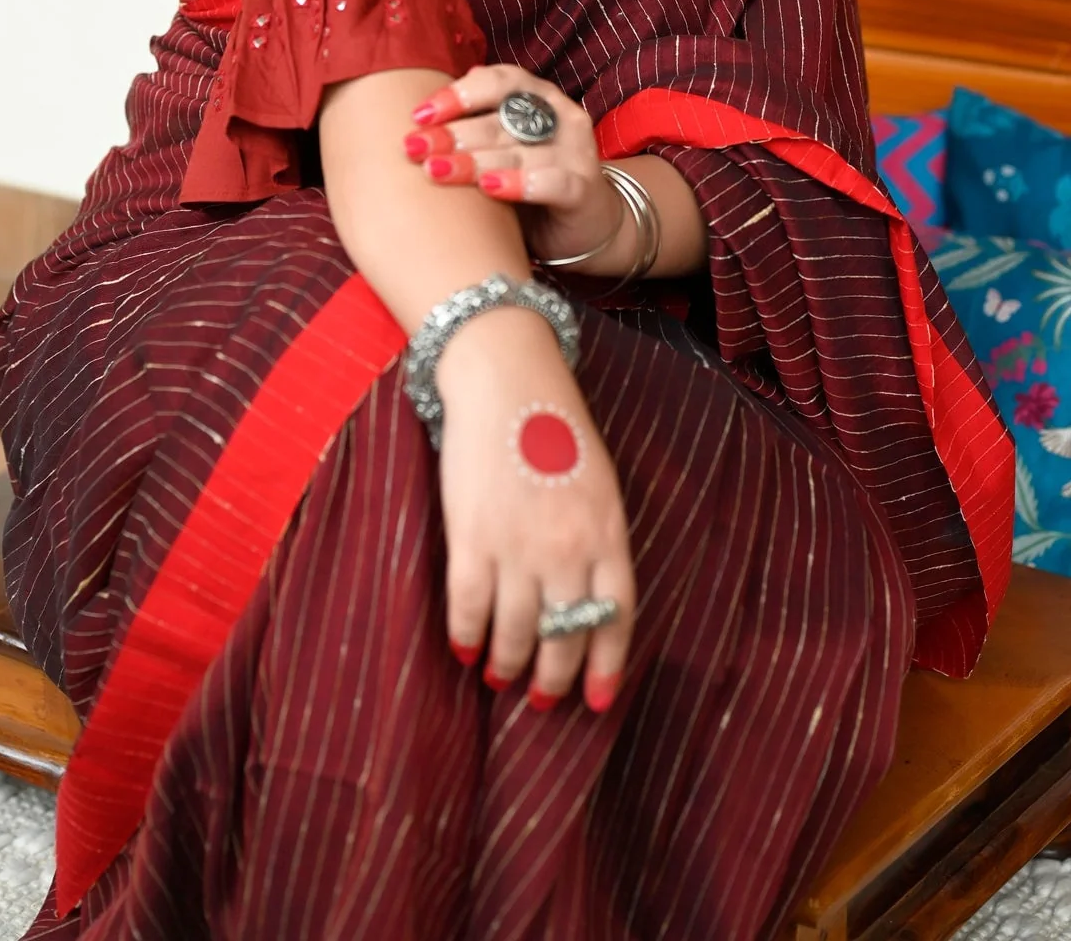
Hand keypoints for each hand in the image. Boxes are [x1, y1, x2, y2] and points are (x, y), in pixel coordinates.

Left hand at [404, 63, 622, 270]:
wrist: (586, 224)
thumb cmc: (531, 178)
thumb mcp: (501, 148)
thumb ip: (473, 128)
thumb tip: (419, 117)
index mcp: (538, 97)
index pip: (498, 81)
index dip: (459, 94)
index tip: (419, 116)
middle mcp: (560, 117)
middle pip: (501, 120)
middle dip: (453, 134)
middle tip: (414, 148)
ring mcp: (576, 152)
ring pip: (519, 152)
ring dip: (474, 161)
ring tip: (436, 171)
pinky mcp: (584, 189)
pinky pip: (552, 182)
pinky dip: (521, 183)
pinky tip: (490, 188)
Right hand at [435, 306, 635, 714]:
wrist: (506, 381)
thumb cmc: (555, 427)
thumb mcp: (600, 483)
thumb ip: (598, 539)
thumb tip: (587, 600)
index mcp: (608, 533)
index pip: (615, 619)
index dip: (606, 666)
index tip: (598, 700)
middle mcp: (568, 549)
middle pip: (565, 636)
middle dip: (553, 679)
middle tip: (542, 700)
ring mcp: (518, 546)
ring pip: (516, 632)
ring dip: (508, 664)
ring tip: (500, 677)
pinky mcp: (471, 537)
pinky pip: (469, 607)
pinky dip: (466, 636)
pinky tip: (464, 649)